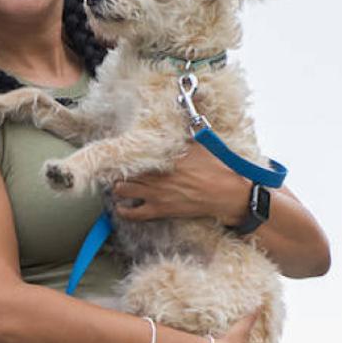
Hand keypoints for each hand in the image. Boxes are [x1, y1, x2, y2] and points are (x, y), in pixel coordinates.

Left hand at [112, 142, 248, 224]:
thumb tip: (174, 129)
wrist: (224, 193)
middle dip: (118, 169)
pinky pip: (134, 213)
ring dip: (118, 186)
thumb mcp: (199, 145)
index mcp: (163, 156)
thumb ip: (182, 138)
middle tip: (117, 169)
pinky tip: (120, 207)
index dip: (125, 152)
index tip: (120, 151)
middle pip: (123, 171)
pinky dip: (124, 211)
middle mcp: (154, 174)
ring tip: (118, 185)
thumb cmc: (215, 168)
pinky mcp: (160, 209)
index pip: (134, 152)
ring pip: (122, 189)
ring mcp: (155, 193)